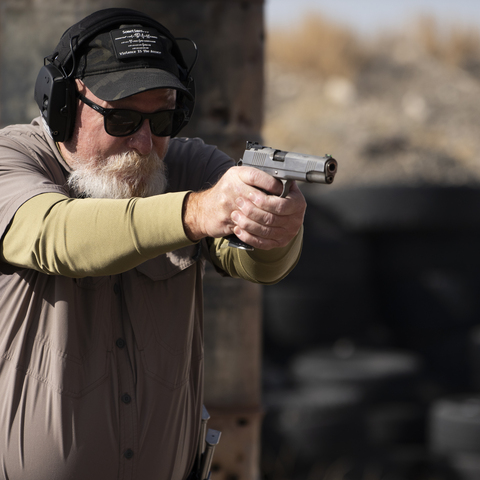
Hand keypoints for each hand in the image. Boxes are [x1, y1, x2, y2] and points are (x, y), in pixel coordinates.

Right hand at [183, 166, 305, 249]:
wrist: (202, 210)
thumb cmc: (225, 193)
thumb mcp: (238, 178)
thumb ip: (256, 179)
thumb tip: (281, 182)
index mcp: (236, 174)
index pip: (257, 176)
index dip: (272, 184)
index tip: (282, 189)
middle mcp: (230, 187)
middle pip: (258, 197)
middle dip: (273, 205)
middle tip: (284, 210)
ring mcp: (227, 204)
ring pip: (254, 214)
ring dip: (267, 219)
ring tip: (277, 220)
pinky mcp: (225, 219)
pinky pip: (246, 226)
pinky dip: (257, 229)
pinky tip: (265, 228)